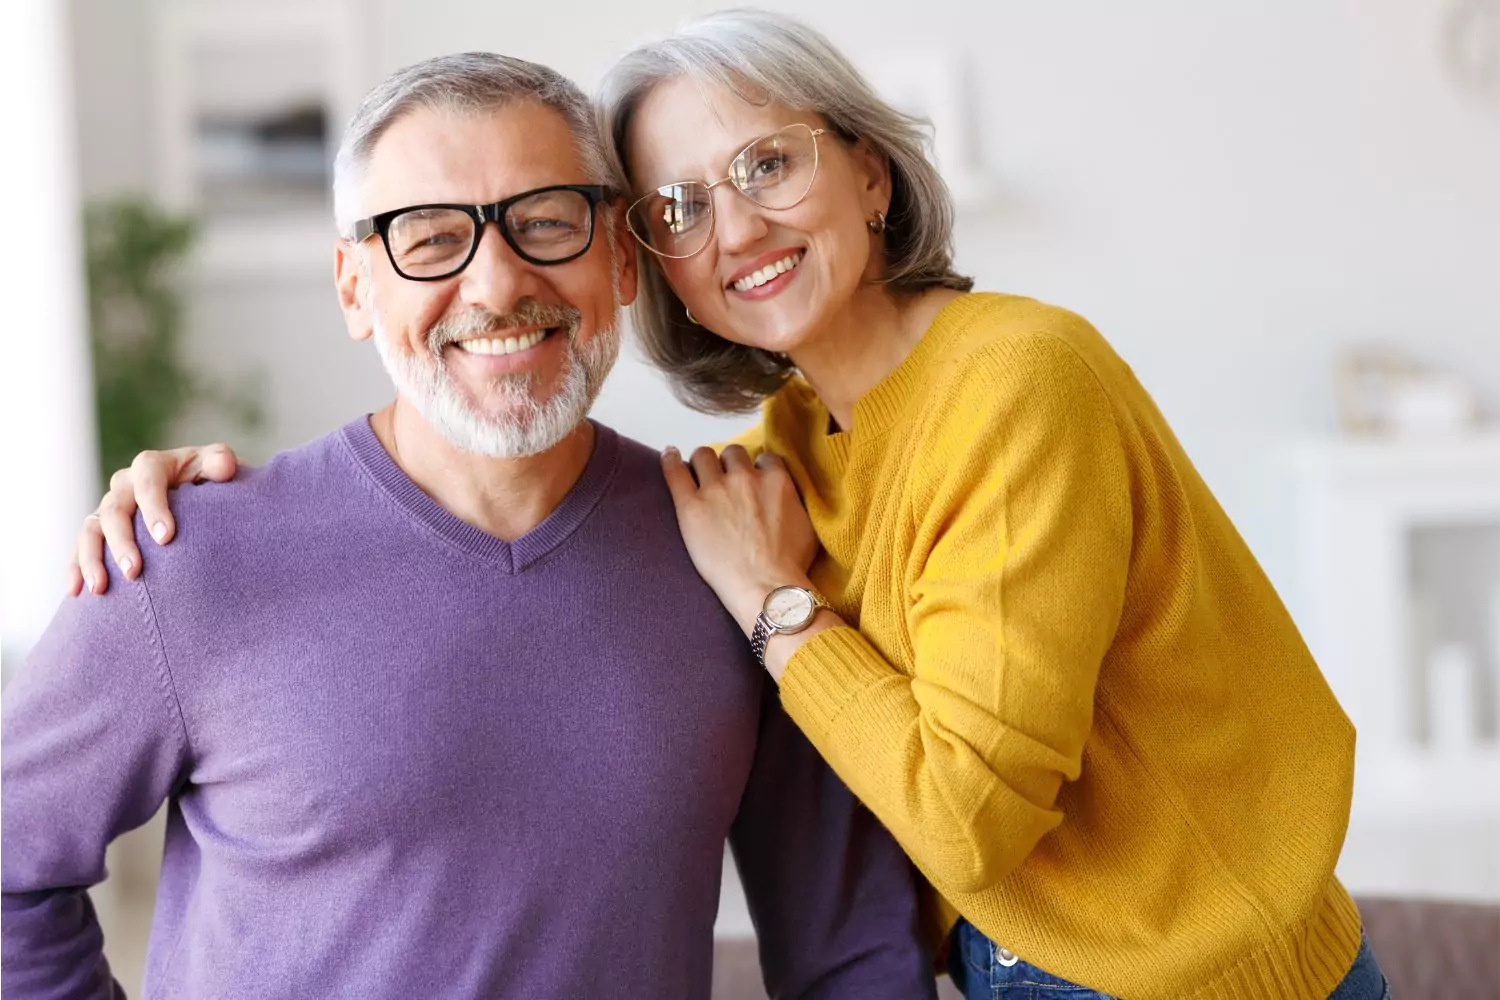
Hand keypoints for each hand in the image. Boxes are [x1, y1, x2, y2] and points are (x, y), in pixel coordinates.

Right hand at [67, 444, 238, 595]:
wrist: (201, 492)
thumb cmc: (210, 479)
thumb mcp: (217, 466)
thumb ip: (220, 462)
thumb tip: (224, 467)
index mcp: (152, 466)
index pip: (147, 481)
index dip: (153, 507)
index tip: (165, 538)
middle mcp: (125, 485)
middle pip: (113, 509)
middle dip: (121, 541)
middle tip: (134, 572)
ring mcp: (109, 507)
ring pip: (90, 530)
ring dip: (91, 559)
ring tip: (99, 588)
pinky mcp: (100, 530)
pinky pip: (81, 548)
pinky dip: (76, 568)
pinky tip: (77, 592)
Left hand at [660, 444, 818, 634]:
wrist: (765, 587)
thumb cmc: (791, 564)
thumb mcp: (807, 524)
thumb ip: (795, 500)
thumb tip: (788, 495)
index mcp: (775, 480)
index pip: (764, 458)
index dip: (758, 470)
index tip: (754, 482)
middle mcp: (745, 477)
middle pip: (733, 453)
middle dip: (730, 465)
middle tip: (727, 483)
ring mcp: (715, 489)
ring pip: (704, 455)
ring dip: (704, 463)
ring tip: (700, 474)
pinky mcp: (690, 506)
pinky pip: (675, 472)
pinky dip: (671, 460)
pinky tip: (669, 454)